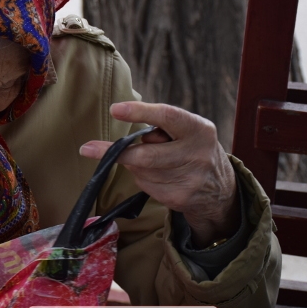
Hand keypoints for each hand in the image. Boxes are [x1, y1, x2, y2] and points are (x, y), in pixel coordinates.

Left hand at [79, 101, 239, 247]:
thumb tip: (129, 139)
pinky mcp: (178, 198)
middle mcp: (197, 154)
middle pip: (146, 155)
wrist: (219, 188)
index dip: (140, 112)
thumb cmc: (192, 148)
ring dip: (134, 164)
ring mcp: (189, 179)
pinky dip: (143, 178)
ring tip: (150, 159)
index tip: (115, 109)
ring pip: (141, 170)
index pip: (168, 117)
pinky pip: (145, 185)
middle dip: (114, 152)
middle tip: (87, 149)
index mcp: (199, 129)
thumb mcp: (187, 131)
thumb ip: (161, 128)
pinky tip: (157, 176)